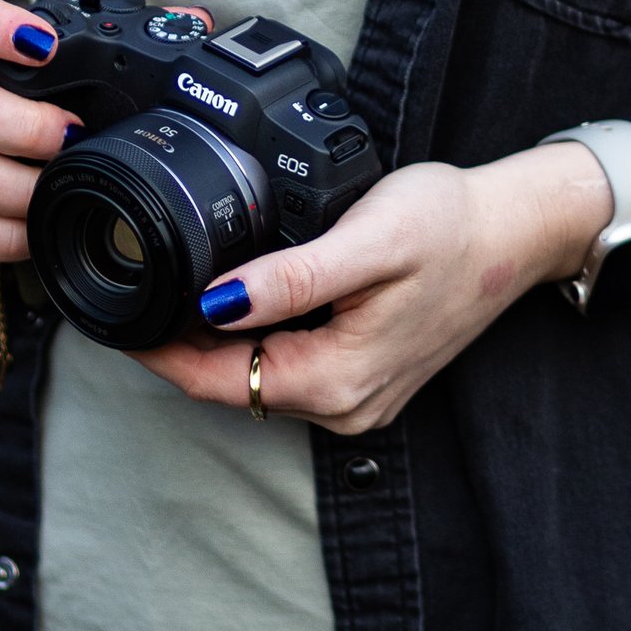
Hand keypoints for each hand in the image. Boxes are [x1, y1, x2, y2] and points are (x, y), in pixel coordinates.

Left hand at [131, 144, 611, 435]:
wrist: (517, 231)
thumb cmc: (450, 225)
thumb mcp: (367, 241)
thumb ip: (293, 278)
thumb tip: (217, 303)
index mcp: (338, 380)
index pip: (218, 382)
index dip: (159, 352)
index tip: (114, 320)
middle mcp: (346, 405)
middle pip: (233, 386)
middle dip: (177, 347)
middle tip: (130, 294)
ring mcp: (360, 398)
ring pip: (259, 380)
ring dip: (213, 344)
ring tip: (168, 291)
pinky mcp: (368, 378)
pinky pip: (290, 370)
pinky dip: (254, 340)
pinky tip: (235, 300)